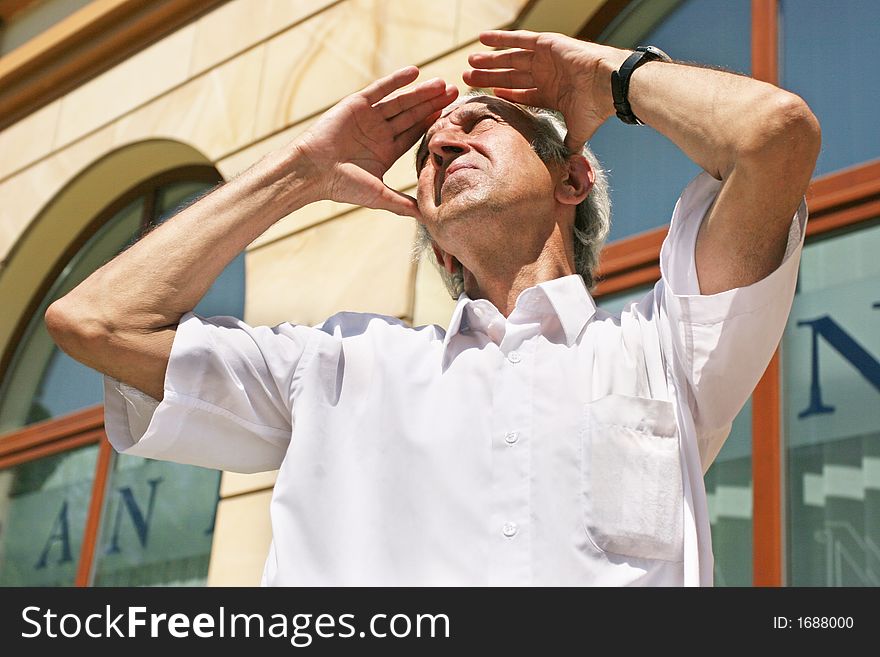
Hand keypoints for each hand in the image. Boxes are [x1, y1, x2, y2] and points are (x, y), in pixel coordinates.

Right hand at [296, 67, 457, 217]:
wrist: (312, 171)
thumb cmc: (342, 186)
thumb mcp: (378, 196)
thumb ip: (402, 204)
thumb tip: (427, 218)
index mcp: (386, 151)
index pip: (415, 134)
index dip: (433, 124)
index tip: (453, 116)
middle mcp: (379, 132)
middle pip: (412, 115)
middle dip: (433, 104)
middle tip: (455, 93)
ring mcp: (369, 117)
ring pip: (400, 101)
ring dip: (420, 92)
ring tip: (442, 83)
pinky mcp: (356, 104)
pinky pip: (380, 89)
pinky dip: (396, 80)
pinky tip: (414, 72)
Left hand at [463, 30, 627, 152]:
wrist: (609, 85)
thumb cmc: (596, 107)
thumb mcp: (578, 131)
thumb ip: (569, 145)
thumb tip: (569, 168)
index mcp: (551, 93)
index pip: (521, 94)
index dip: (503, 94)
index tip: (486, 96)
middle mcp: (547, 75)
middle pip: (510, 77)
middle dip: (489, 77)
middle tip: (468, 78)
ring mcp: (546, 59)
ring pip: (510, 59)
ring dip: (490, 60)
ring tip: (470, 61)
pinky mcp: (547, 44)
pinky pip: (519, 39)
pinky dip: (501, 39)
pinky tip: (482, 39)